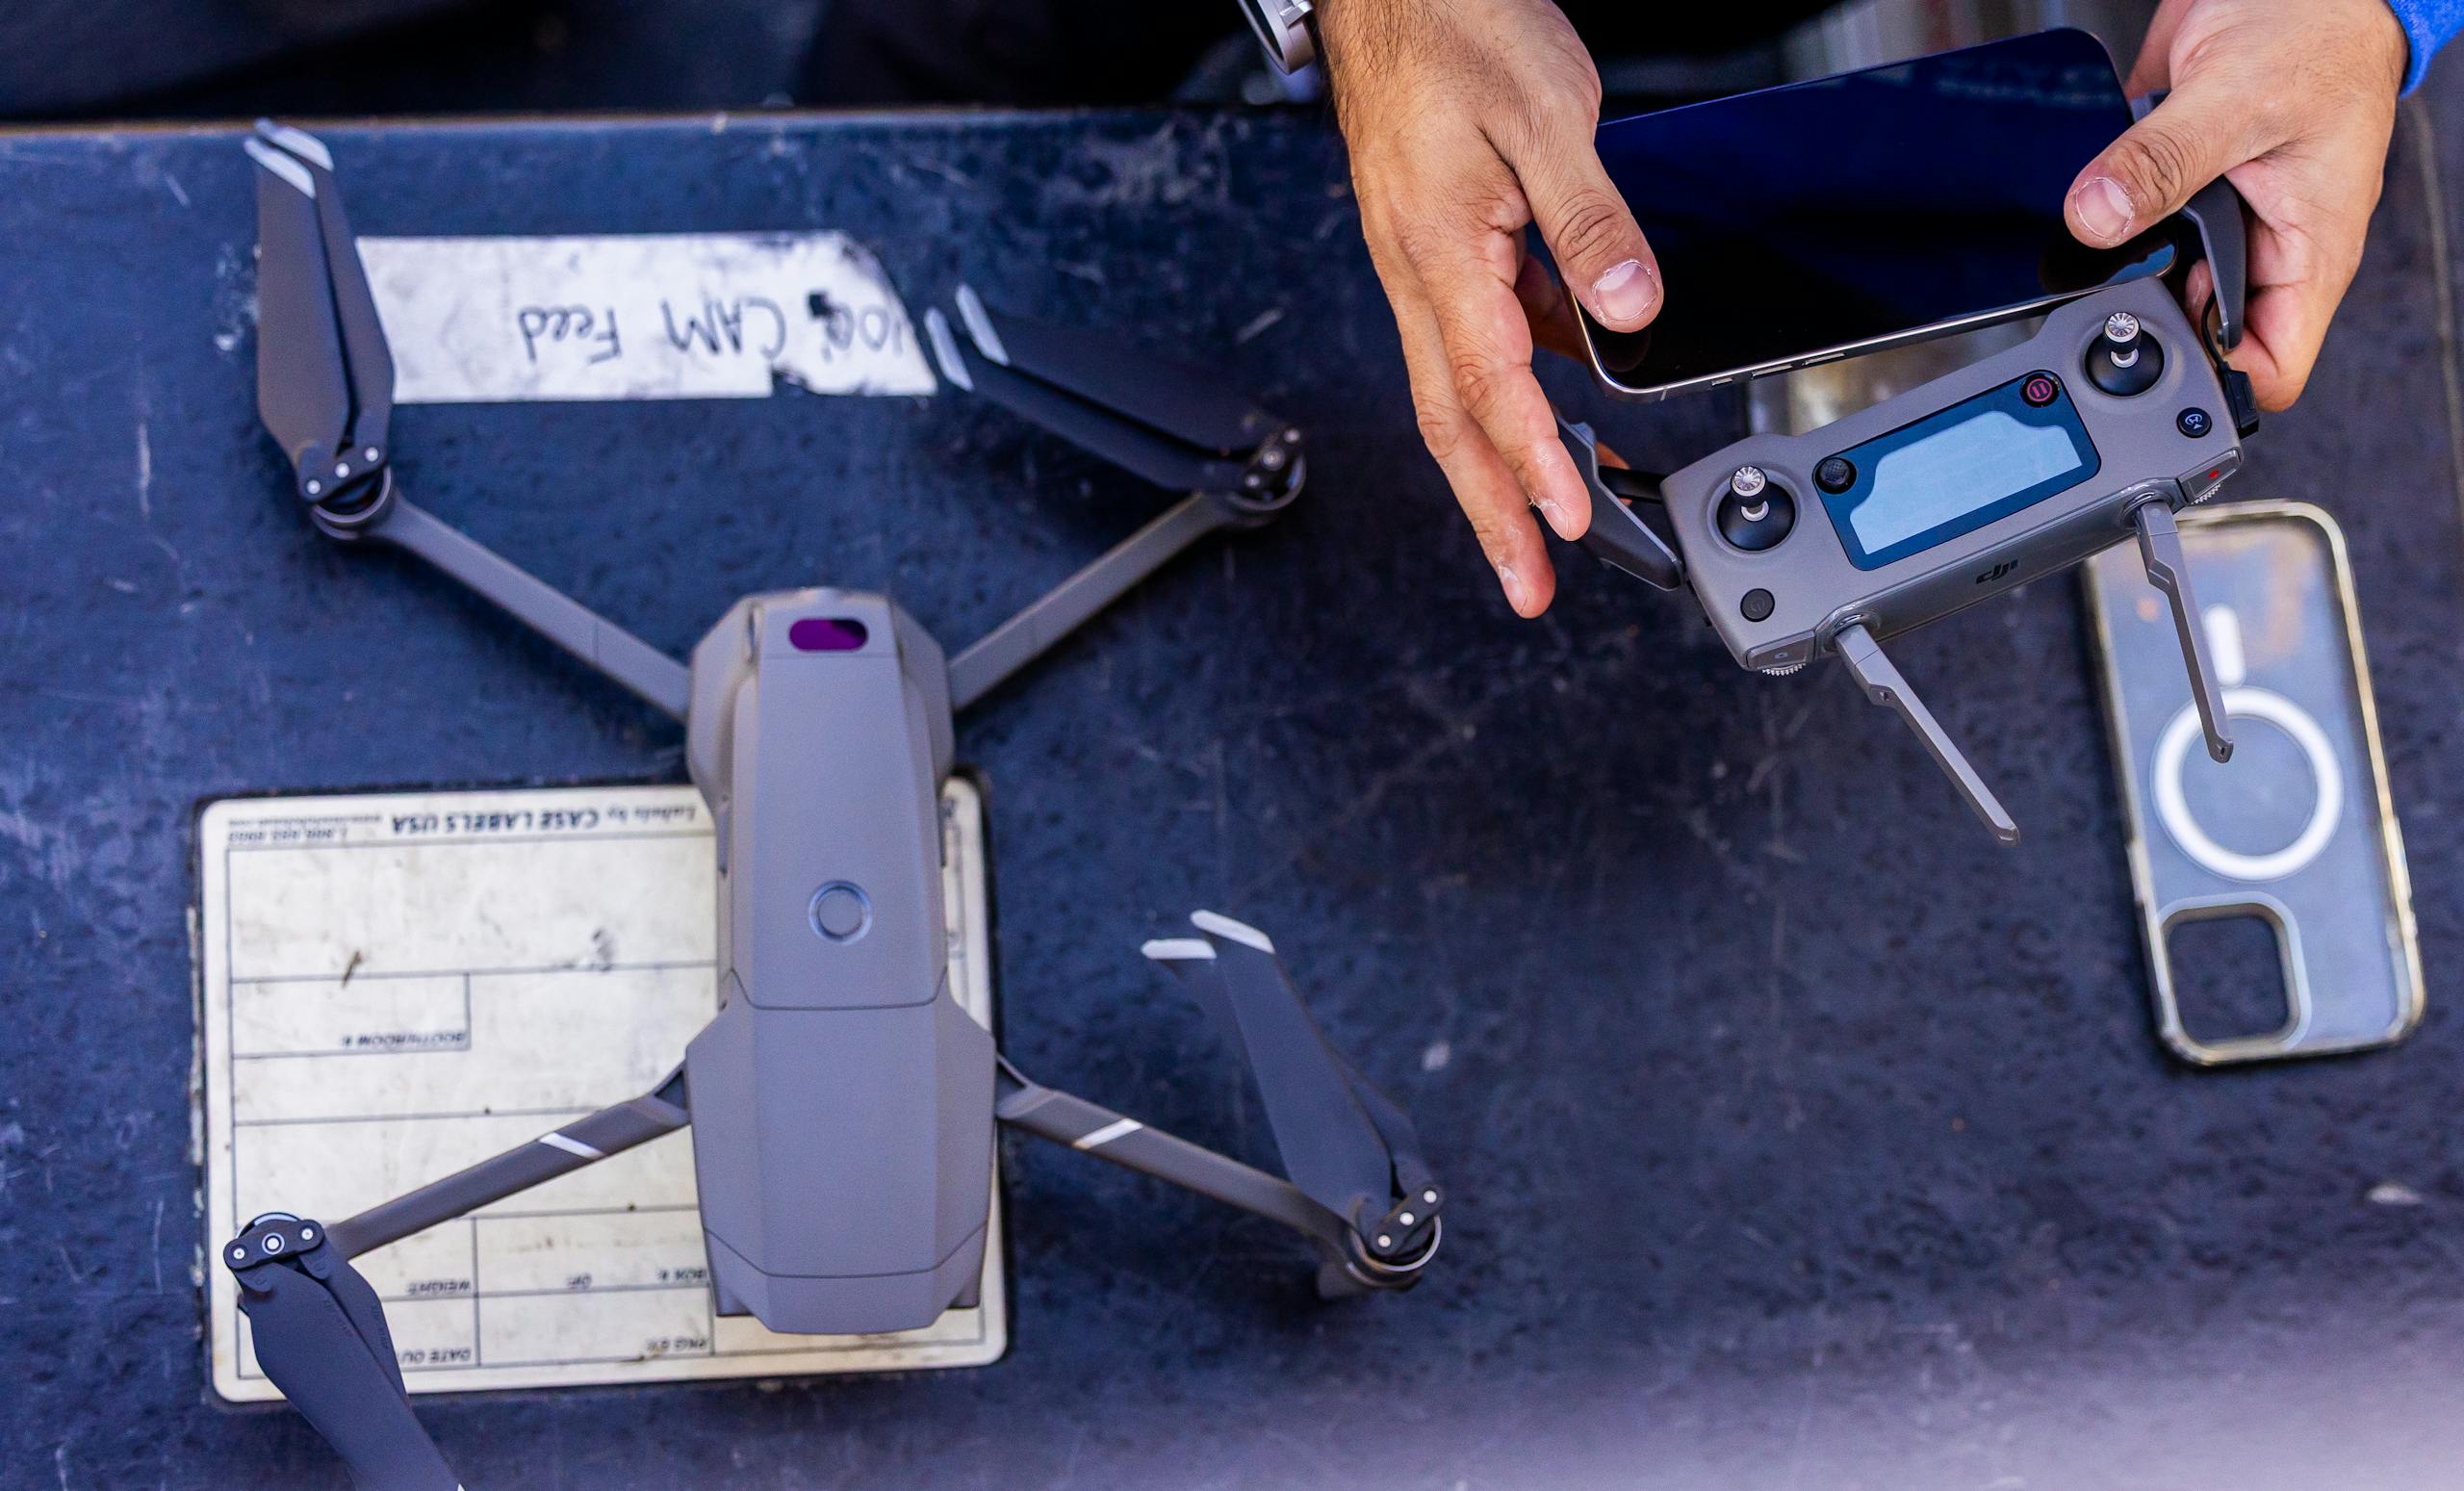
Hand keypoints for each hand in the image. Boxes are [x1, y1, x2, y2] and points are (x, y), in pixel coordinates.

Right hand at [1319, 0, 1659, 616]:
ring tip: (1548, 520)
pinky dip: (1514, 389)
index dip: (1531, 463)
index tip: (1568, 520)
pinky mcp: (1440, 242)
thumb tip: (1629, 311)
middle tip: (1526, 584)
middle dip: (1492, 513)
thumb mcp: (1546, 114)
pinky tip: (1562, 402)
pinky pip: (1478, 336)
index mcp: (1437, 251)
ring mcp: (1422, 262)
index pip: (1489, 386)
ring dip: (1499, 464)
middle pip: (1451, 423)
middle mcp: (1417, 271)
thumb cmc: (1451, 26)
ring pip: (1459, 389)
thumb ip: (1591, 221)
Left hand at [2066, 0, 2408, 408]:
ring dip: (2124, 273)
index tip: (2155, 358)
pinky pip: (2134, 232)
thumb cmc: (2315, 26)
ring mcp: (2221, 218)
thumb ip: (2163, 163)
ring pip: (2163, 283)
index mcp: (2310, 245)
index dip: (2215, 377)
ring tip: (2097, 247)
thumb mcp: (2237, 98)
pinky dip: (2107, 229)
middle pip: (2204, 331)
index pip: (2273, 362)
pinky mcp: (2177, 187)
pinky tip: (2091, 210)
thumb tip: (2096, 219)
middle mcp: (2266, 243)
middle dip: (2153, 322)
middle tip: (2105, 298)